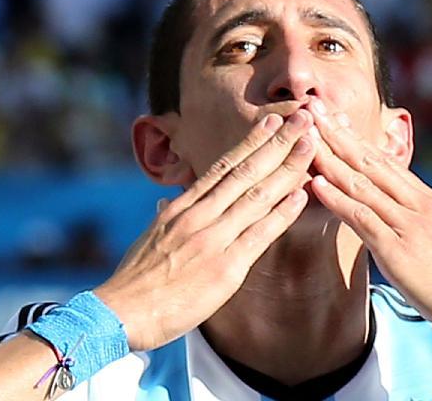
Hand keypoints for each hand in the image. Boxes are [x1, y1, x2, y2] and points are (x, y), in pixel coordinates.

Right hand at [94, 110, 316, 350]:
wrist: (120, 313)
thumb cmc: (135, 279)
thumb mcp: (150, 237)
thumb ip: (166, 216)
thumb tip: (168, 202)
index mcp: (182, 207)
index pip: (223, 166)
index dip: (251, 142)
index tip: (272, 122)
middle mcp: (199, 215)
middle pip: (246, 171)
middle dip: (278, 142)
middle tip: (303, 117)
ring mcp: (212, 239)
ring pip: (257, 195)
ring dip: (287, 168)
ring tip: (311, 144)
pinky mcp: (224, 267)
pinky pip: (260, 235)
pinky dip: (282, 213)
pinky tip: (301, 194)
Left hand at [307, 98, 431, 345]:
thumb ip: (424, 226)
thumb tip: (405, 221)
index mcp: (430, 202)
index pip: (386, 163)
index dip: (357, 139)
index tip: (335, 118)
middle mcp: (420, 205)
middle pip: (371, 161)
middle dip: (338, 133)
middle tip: (312, 106)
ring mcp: (410, 225)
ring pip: (362, 183)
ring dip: (329, 157)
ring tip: (305, 134)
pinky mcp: (399, 250)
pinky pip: (363, 218)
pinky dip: (338, 198)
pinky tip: (316, 183)